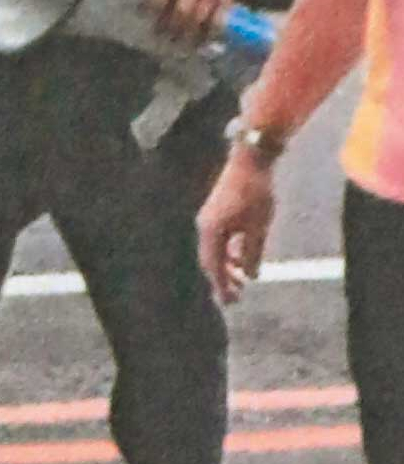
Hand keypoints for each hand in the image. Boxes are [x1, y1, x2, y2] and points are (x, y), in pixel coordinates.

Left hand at [152, 0, 240, 43]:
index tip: (147, 18)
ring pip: (200, 18)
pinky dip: (207, 34)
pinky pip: (217, 21)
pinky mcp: (226, 1)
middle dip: (171, 26)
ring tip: (178, 46)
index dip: (155, 5)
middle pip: (183, 9)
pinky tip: (199, 43)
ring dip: (188, 34)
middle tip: (161, 38)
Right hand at [198, 148, 275, 303]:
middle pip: (210, 260)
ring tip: (243, 279)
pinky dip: (230, 251)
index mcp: (210, 231)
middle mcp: (205, 226)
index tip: (230, 302)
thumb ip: (253, 253)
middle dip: (223, 279)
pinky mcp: (218, 212)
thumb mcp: (259, 227)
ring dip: (228, 266)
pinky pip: (220, 239)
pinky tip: (243, 257)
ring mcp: (210, 219)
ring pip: (216, 250)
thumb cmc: (255, 193)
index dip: (221, 286)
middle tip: (235, 298)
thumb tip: (252, 276)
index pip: (213, 266)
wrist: (251, 160)